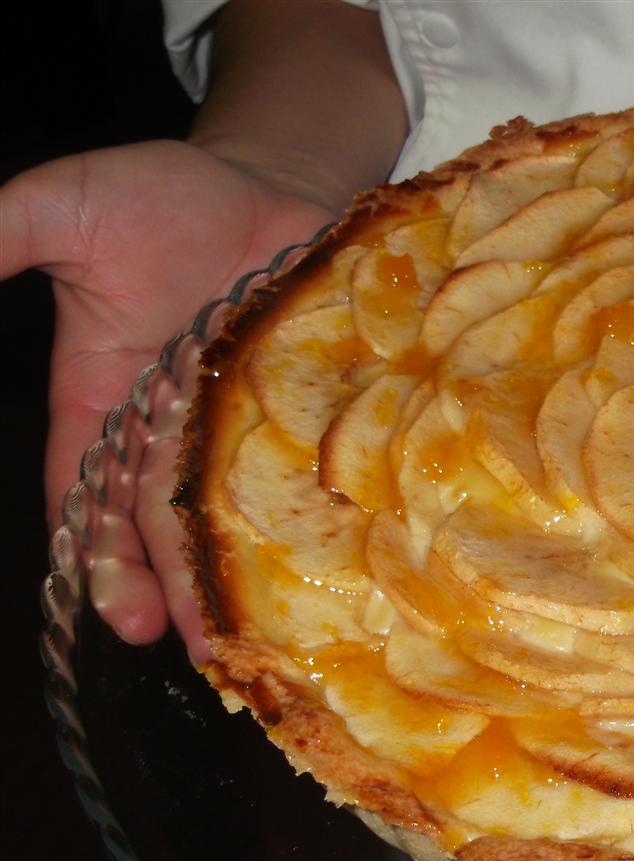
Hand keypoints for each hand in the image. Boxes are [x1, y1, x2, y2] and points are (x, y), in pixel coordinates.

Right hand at [2, 139, 333, 661]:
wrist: (274, 177)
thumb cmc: (167, 193)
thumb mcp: (64, 207)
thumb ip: (2, 235)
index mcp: (103, 402)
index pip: (85, 496)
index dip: (94, 554)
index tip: (112, 607)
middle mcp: (171, 431)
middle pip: (162, 526)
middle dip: (172, 588)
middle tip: (191, 645)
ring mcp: (244, 427)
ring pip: (233, 518)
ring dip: (238, 576)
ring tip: (253, 637)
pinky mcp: (309, 415)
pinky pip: (309, 480)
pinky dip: (317, 525)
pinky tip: (336, 570)